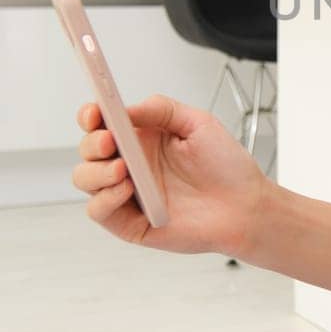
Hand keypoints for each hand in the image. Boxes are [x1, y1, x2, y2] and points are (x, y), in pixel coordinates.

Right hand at [71, 95, 268, 255]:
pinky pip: (99, 211)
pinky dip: (105, 199)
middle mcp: (129, 164)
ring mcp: (126, 194)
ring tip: (122, 170)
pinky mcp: (130, 222)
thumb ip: (162, 109)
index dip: (90, 116)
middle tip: (110, 141)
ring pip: (85, 180)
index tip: (94, 112)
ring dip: (95, 172)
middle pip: (88, 151)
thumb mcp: (198, 123)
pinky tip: (128, 189)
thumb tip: (126, 108)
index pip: (101, 123)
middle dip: (92, 143)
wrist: (245, 206)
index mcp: (141, 138)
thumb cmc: (226, 166)